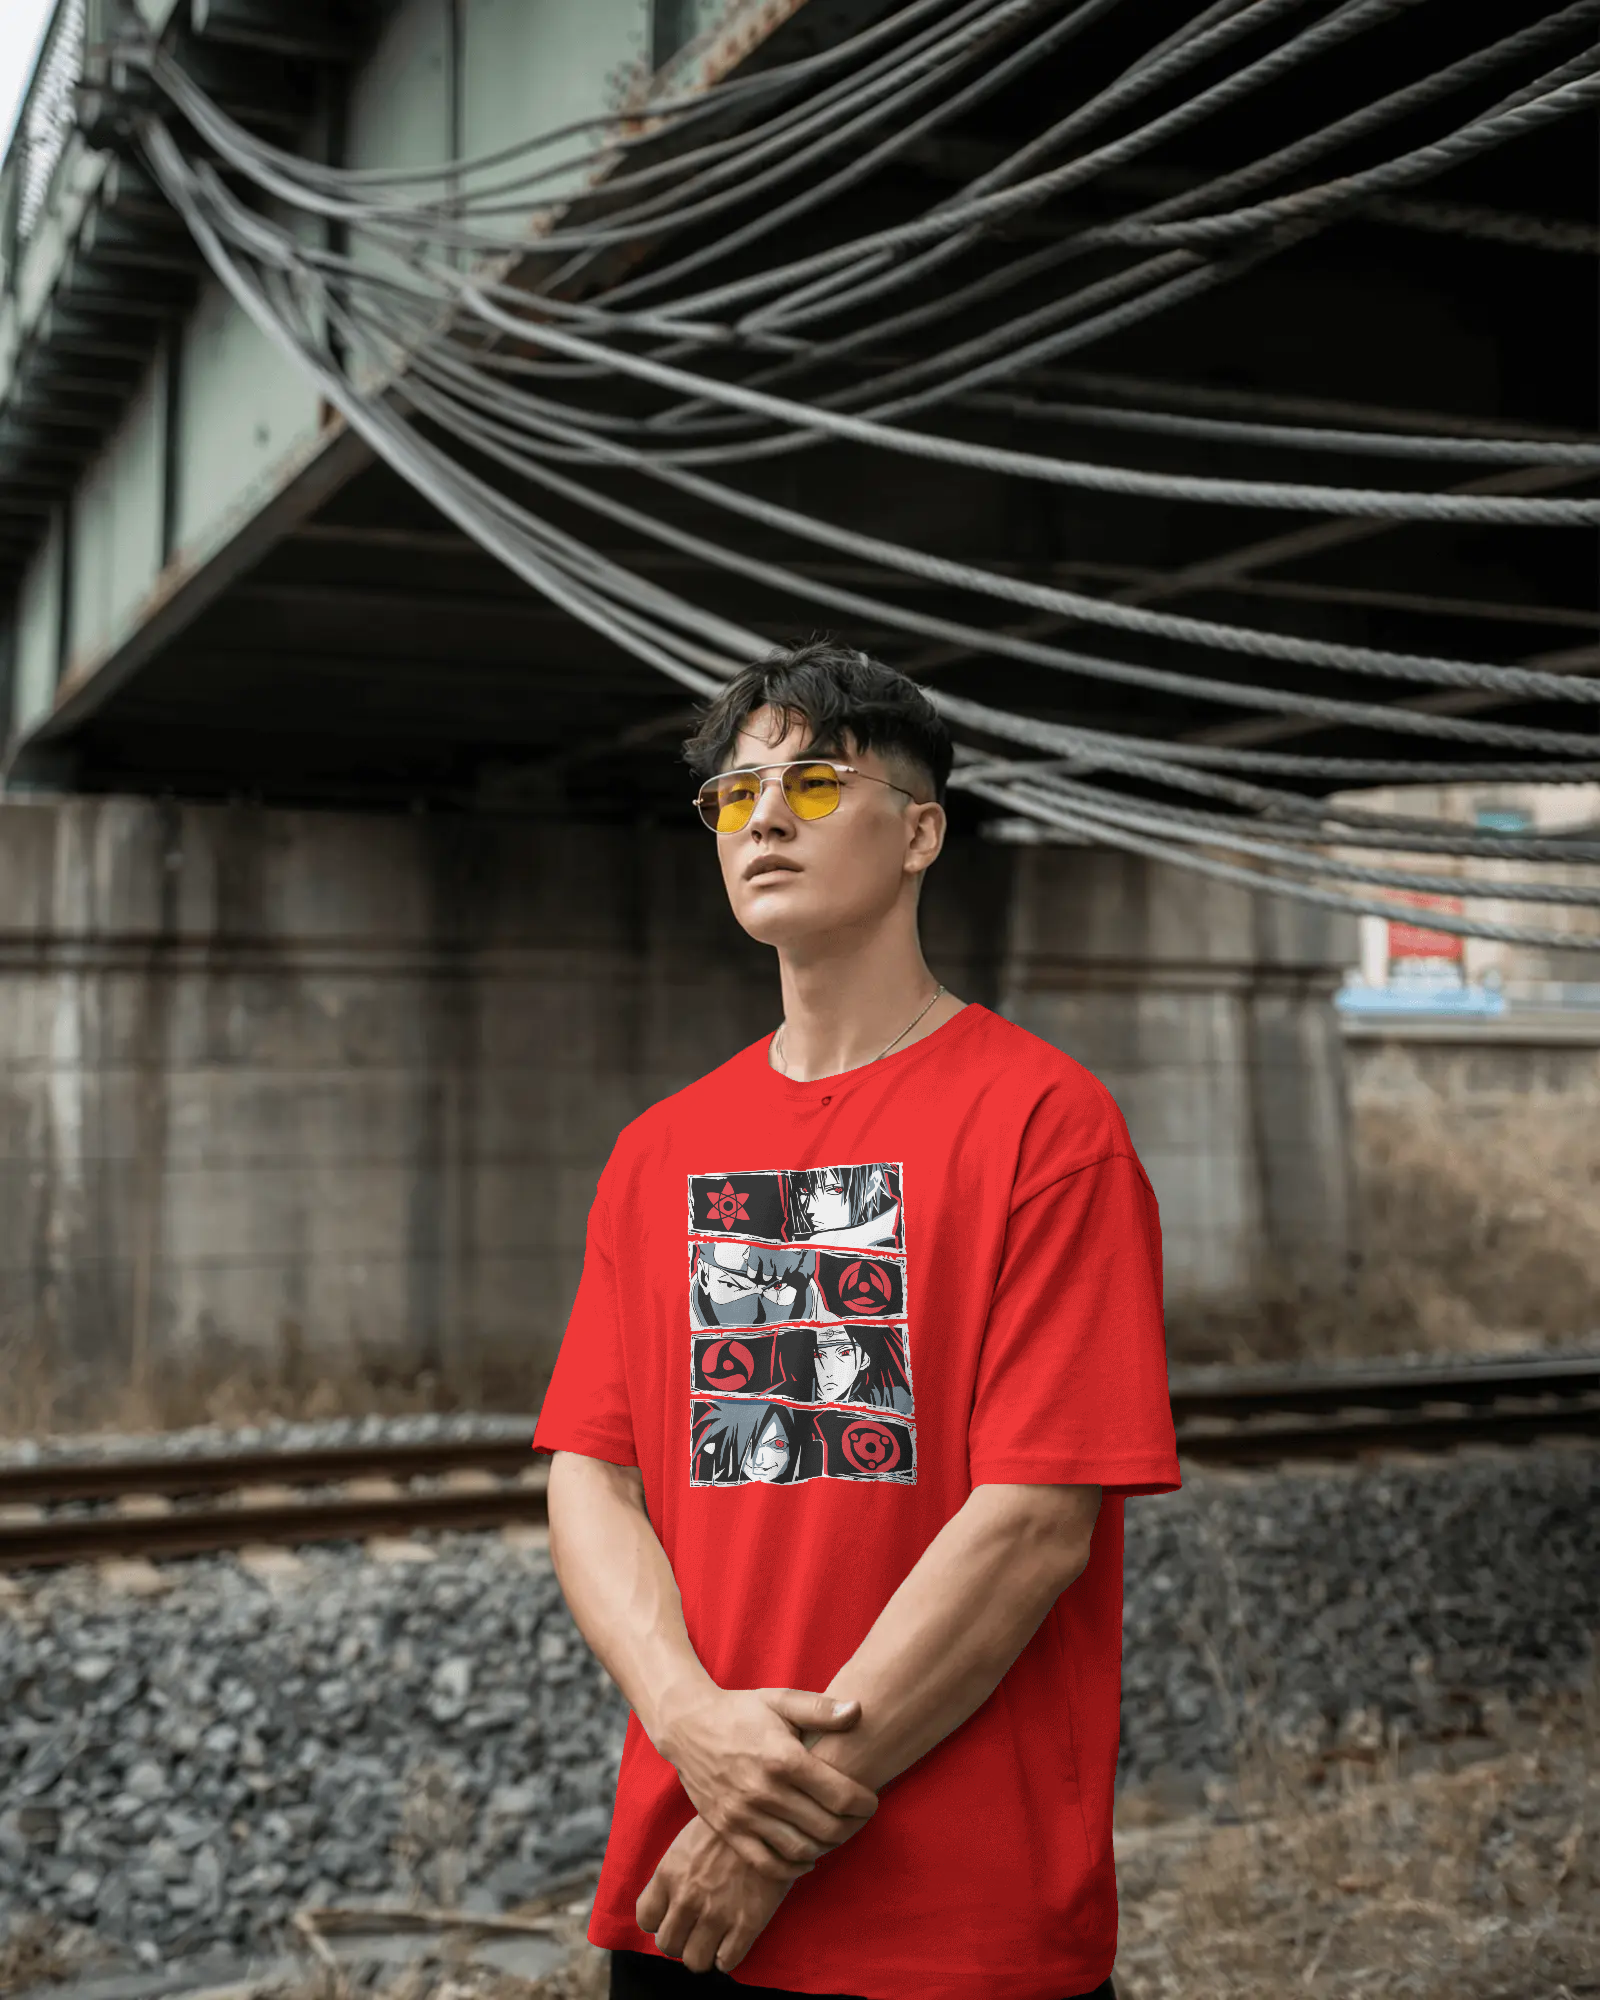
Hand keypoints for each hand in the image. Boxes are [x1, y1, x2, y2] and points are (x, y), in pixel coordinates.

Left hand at [636, 1815, 793, 1974]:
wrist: (768, 1817)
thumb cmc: (726, 1826)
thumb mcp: (688, 1841)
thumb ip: (674, 1875)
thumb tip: (669, 1902)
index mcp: (669, 1874)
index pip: (646, 1919)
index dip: (659, 1920)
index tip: (673, 1915)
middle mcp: (687, 1898)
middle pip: (667, 1945)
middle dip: (680, 1939)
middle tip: (695, 1928)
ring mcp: (716, 1914)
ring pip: (694, 1961)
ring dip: (703, 1952)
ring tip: (714, 1938)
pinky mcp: (747, 1924)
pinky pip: (726, 1962)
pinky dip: (728, 1956)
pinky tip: (734, 1940)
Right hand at [654, 1684, 875, 1877]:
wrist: (688, 1726)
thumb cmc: (741, 1710)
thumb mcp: (780, 1700)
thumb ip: (821, 1708)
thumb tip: (858, 1710)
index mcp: (783, 1758)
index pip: (840, 1796)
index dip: (864, 1804)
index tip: (870, 1802)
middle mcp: (765, 1791)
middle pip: (825, 1827)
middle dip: (851, 1828)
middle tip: (858, 1821)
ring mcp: (744, 1815)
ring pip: (800, 1850)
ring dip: (825, 1848)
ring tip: (834, 1835)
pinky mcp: (728, 1830)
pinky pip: (767, 1864)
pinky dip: (792, 1868)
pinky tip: (807, 1857)